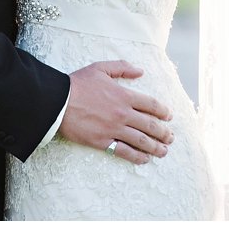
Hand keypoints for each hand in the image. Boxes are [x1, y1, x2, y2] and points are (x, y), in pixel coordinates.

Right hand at [59, 61, 173, 165]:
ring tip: (163, 151)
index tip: (169, 116)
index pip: (151, 105)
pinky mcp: (102, 142)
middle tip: (170, 138)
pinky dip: (137, 157)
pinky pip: (124, 151)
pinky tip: (144, 159)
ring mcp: (114, 129)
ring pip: (141, 140)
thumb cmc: (78, 83)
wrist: (58, 101)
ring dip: (155, 147)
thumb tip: (141, 71)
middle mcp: (123, 113)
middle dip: (164, 132)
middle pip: (150, 125)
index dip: (163, 111)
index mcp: (124, 95)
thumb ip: (122, 68)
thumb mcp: (101, 68)